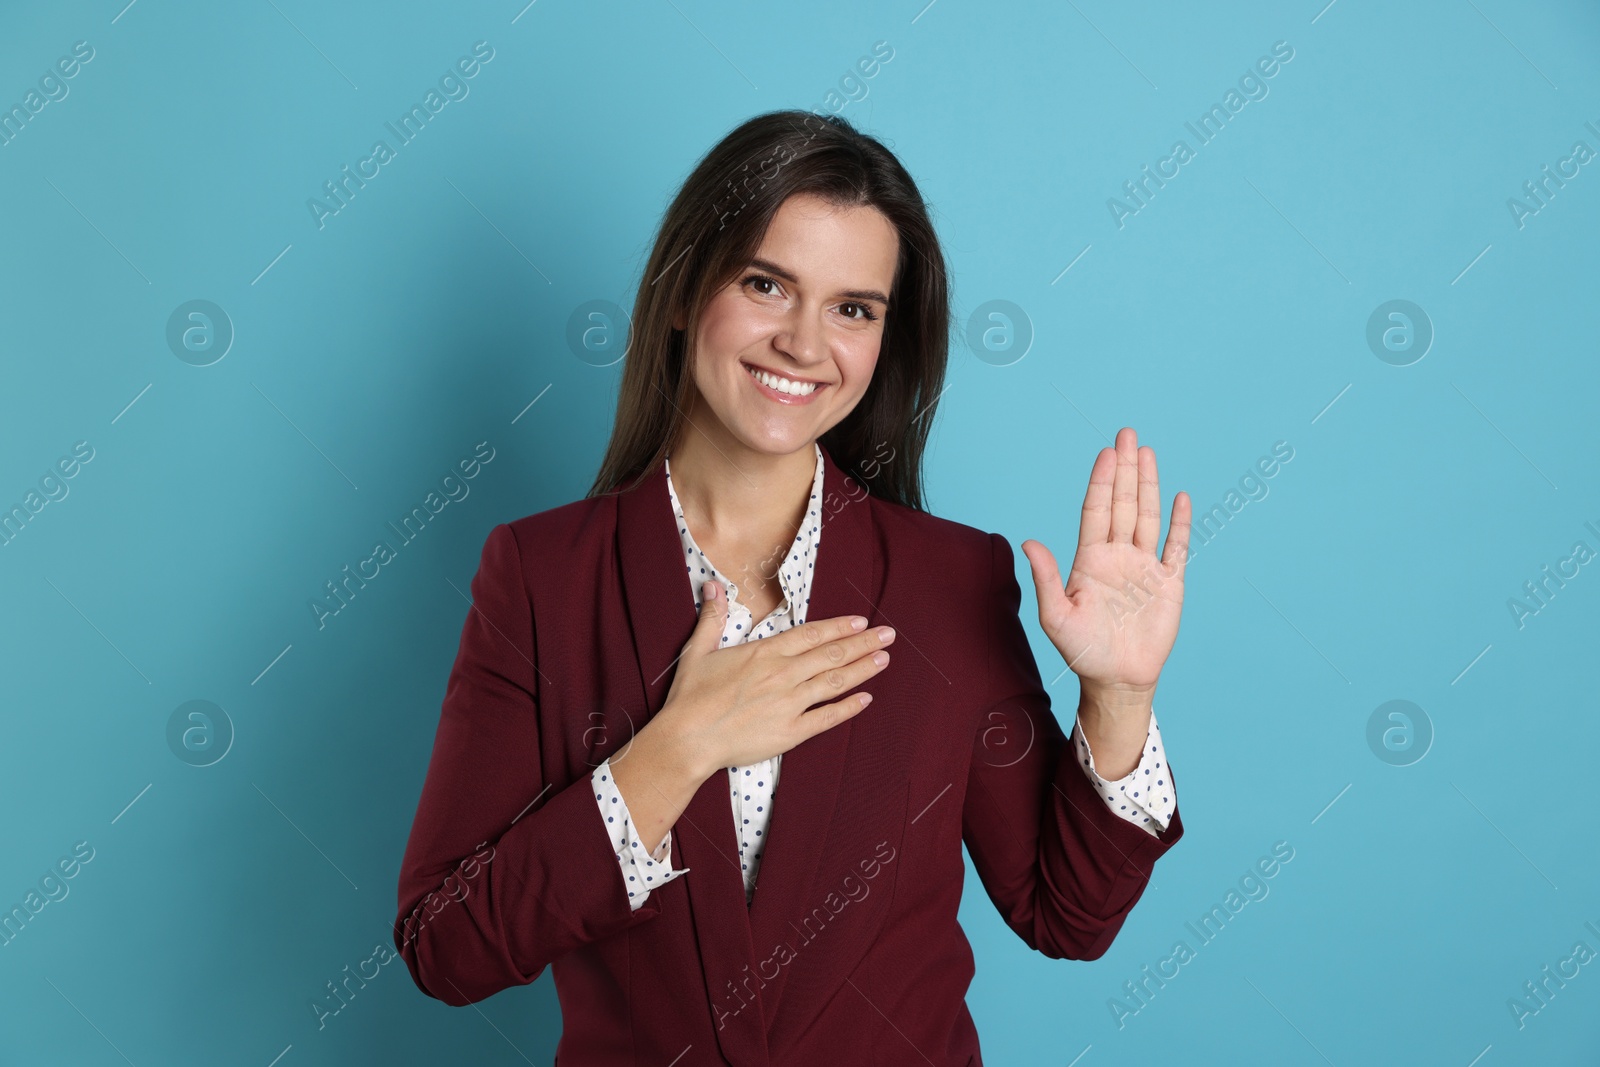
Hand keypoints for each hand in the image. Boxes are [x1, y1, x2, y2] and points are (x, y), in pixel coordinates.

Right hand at [656, 580, 895, 778]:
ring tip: (884, 660)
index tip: (860, 621)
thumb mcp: (698, 650)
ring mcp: (789, 704)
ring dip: (862, 670)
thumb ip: (713, 617)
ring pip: (834, 682)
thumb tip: (714, 585)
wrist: (687, 739)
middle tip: (888, 635)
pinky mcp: (790, 733)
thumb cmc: (690, 696)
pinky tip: (865, 699)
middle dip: (863, 643)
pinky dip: (848, 708)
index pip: (812, 634)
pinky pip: (826, 718)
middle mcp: (782, 674)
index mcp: (764, 653)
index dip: (839, 627)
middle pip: (831, 654)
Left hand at [1020, 427, 1189, 703]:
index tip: (1106, 453)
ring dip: (1148, 485)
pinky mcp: (1169, 582)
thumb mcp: (1056, 616)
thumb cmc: (1082, 651)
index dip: (1101, 481)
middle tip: (1126, 433)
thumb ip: (1046, 578)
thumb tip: (1028, 541)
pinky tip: (1180, 496)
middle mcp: (1117, 556)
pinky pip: (1176, 545)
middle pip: (1121, 503)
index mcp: (1090, 559)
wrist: (1117, 679)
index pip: (1096, 510)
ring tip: (1147, 452)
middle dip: (1124, 469)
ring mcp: (1144, 566)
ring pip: (1146, 516)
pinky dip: (1179, 522)